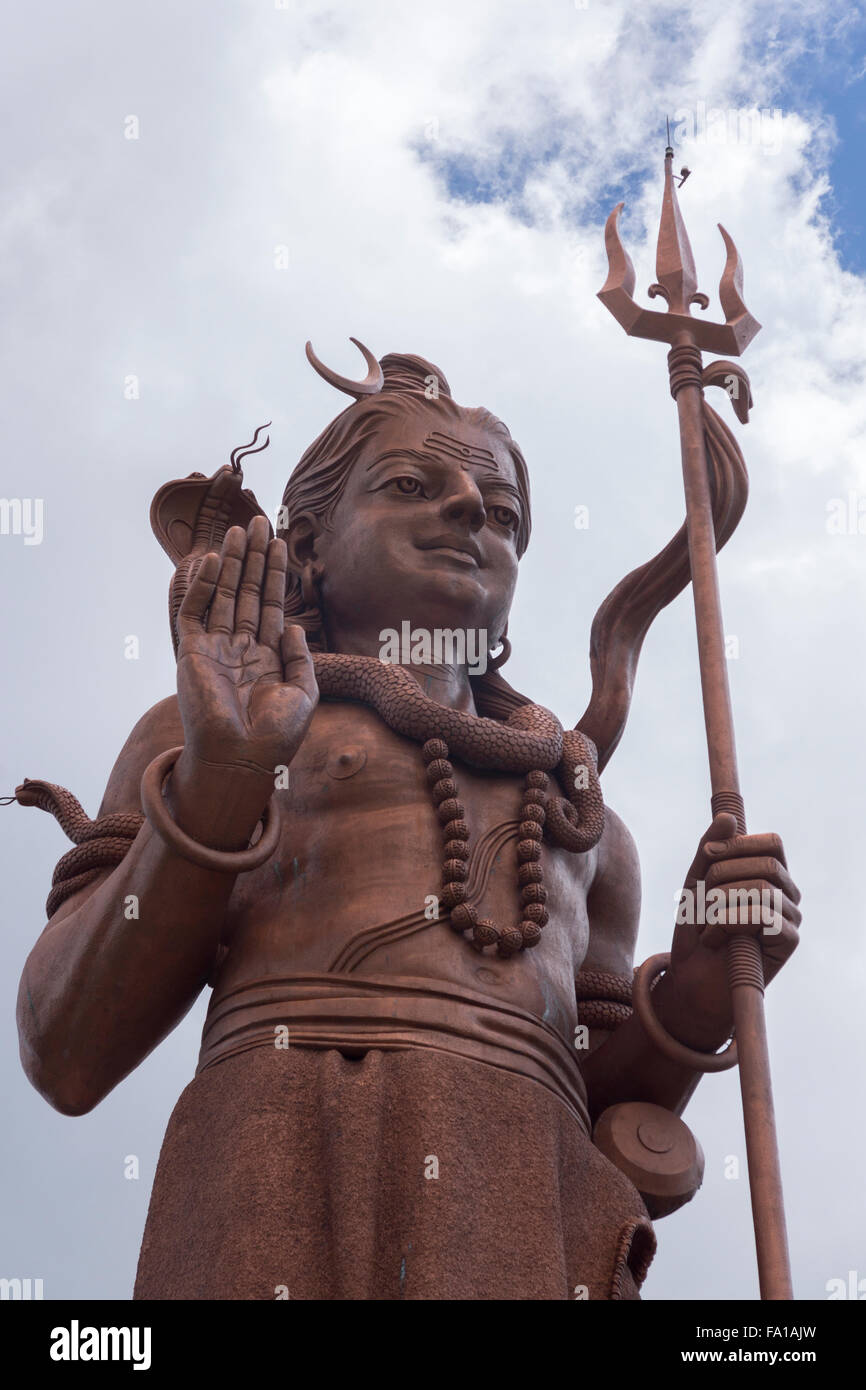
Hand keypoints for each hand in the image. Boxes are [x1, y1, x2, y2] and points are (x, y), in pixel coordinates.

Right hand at [175, 518, 317, 780]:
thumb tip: (295, 624)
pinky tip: (215, 559)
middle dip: (253, 558)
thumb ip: (301, 658)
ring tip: (240, 529)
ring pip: (223, 595)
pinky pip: (194, 612)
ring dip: (231, 562)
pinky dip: (203, 586)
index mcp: (266, 658)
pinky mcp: (192, 653)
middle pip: (247, 593)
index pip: (271, 605)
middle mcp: (239, 649)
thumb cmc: (276, 736)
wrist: (242, 760)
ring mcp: (215, 650)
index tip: (279, 543)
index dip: (275, 574)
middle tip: (258, 521)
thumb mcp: (304, 694)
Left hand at [668, 812, 801, 1032]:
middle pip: (766, 864)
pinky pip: (763, 916)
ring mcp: (791, 917)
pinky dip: (727, 924)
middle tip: (702, 902)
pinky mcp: (788, 941)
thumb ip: (710, 850)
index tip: (707, 855)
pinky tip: (716, 939)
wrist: (692, 979)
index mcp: (770, 875)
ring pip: (763, 889)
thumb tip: (727, 818)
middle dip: (724, 877)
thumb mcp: (696, 883)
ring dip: (721, 905)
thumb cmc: (698, 929)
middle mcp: (787, 893)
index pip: (772, 843)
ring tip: (707, 925)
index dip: (739, 844)